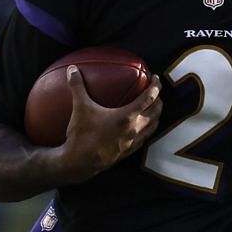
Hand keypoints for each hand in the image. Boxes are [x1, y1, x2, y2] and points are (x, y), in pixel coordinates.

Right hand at [56, 66, 161, 183]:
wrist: (80, 162)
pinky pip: (145, 138)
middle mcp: (134, 128)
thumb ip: (77, 86)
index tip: (156, 78)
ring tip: (153, 108)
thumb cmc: (82, 135)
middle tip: (155, 92)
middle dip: (159, 99)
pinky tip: (143, 127)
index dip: (156, 86)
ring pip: (154, 126)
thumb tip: (72, 69)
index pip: (149, 98)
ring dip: (156, 115)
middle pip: (156, 111)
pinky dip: (149, 129)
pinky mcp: (129, 151)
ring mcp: (133, 141)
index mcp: (127, 116)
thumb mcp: (80, 107)